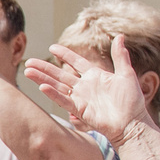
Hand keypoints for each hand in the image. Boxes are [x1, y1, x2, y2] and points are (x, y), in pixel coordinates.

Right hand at [26, 36, 147, 146]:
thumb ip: (120, 56)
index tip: (52, 47)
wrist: (133, 123)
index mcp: (95, 76)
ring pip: (57, 86)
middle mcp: (85, 86)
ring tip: (27, 71)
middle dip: (44, 68)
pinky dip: (53, 94)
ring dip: (42, 79)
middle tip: (28, 61)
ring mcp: (81, 98)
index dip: (64, 55)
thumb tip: (120, 36)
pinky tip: (42, 87)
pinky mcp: (80, 110)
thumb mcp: (127, 74)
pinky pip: (63, 100)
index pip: (76, 62)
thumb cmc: (132, 101)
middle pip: (60, 74)